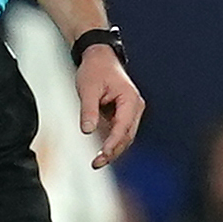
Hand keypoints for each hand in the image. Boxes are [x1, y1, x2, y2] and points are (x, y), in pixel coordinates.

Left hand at [78, 45, 145, 167]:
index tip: (102, 155)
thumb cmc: (95, 70)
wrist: (99, 57)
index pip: (123, 128)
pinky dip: (111, 141)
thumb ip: (89, 110)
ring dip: (113, 149)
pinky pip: (120, 131)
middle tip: (96, 164)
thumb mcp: (88, 89)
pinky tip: (101, 150)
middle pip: (127, 136)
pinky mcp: (124, 113)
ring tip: (97, 161)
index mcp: (130, 100)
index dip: (113, 144)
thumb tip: (87, 131)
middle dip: (113, 151)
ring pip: (125, 136)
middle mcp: (135, 107)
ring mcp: (131, 111)